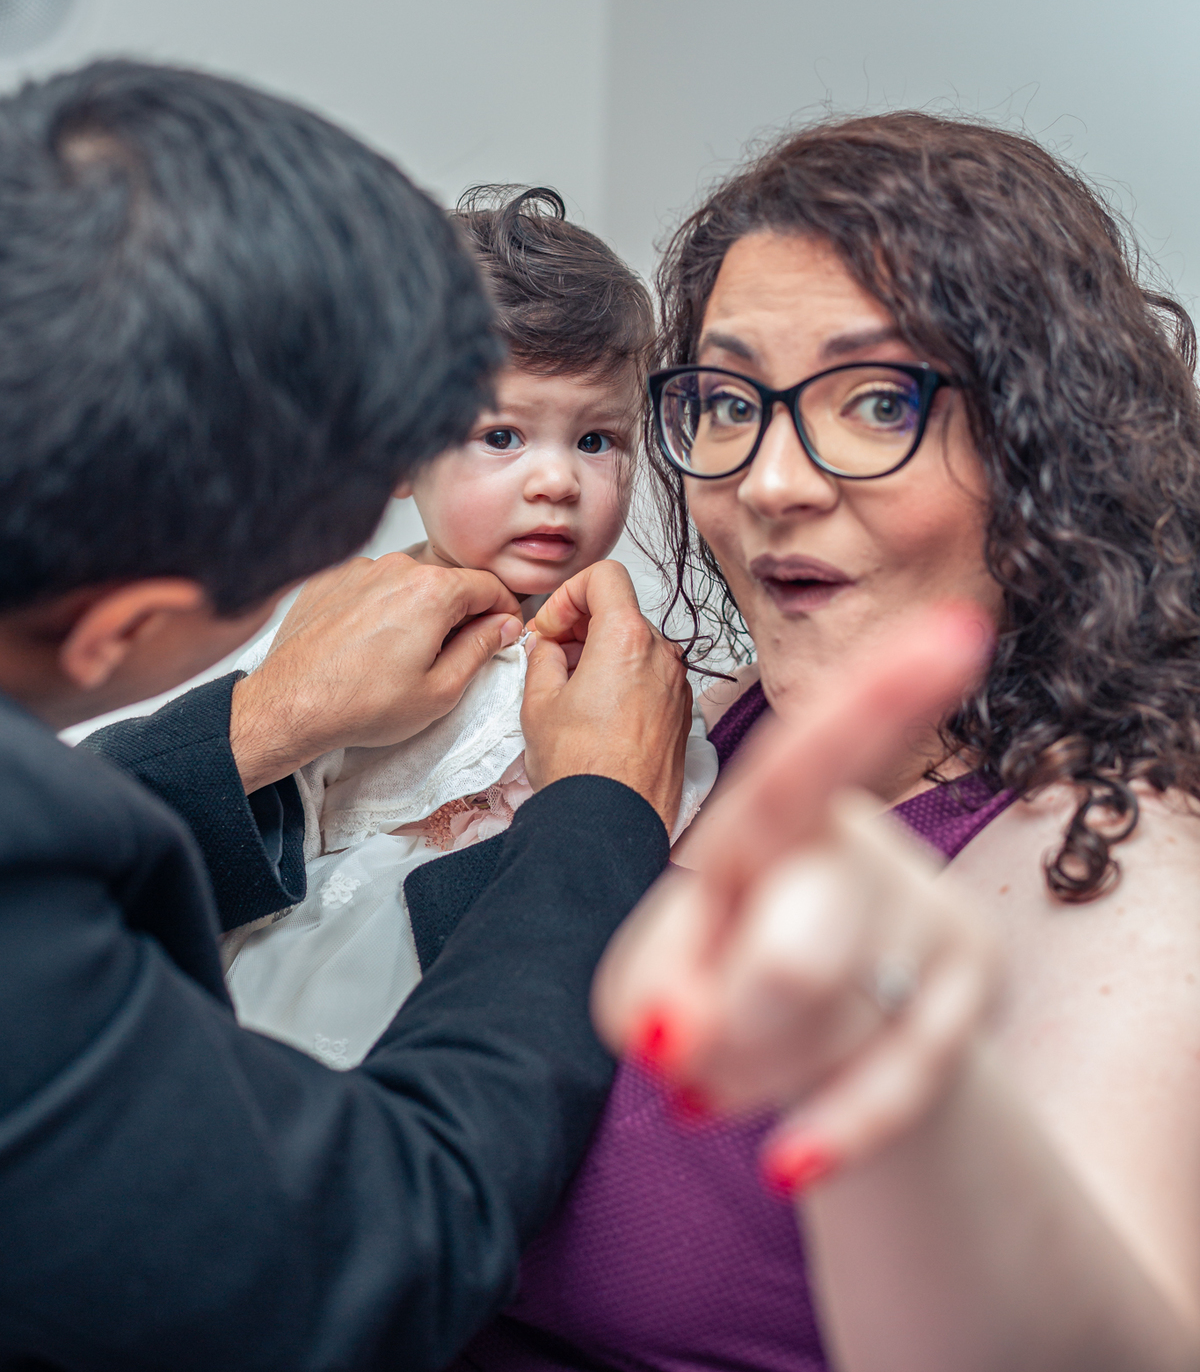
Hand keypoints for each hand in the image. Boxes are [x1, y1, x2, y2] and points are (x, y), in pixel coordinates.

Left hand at [229, 553, 522, 791]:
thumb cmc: (360, 704)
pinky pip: (370, 586)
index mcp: (432, 590)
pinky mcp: (331, 579)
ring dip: (415, 609)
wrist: (290, 705)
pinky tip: (367, 643)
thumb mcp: (440, 690)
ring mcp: (359, 570)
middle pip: (447, 582)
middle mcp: (396, 568)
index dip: (504, 610)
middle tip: (449, 654)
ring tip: (399, 653)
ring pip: (407, 582)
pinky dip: (378, 607)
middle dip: (458, 613)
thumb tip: (503, 626)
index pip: (489, 585)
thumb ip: (481, 649)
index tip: (502, 630)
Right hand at [522, 560, 691, 830]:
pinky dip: (624, 678)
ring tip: (570, 687)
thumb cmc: (580, 768)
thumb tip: (548, 645)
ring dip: (601, 653)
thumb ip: (543, 656)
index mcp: (626, 638)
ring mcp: (677, 684)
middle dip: (580, 625)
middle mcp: (662, 654)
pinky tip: (597, 710)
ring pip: (636, 644)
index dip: (568, 594)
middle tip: (550, 653)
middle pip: (621, 610)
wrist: (611, 823)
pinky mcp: (682, 712)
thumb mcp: (539, 700)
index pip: (604, 576)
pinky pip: (651, 676)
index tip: (550, 626)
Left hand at [591, 604, 998, 1193]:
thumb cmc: (727, 963)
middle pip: (801, 936)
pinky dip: (832, 1127)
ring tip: (723, 1075)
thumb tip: (677, 1035)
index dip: (878, 701)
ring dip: (755, 1068)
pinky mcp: (971, 981)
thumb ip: (644, 984)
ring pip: (835, 1007)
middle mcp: (860, 841)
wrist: (822, 1039)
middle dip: (731, 1023)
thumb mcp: (658, 968)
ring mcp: (927, 909)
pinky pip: (902, 1073)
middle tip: (684, 1053)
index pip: (815, 757)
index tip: (954, 636)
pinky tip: (792, 1158)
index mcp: (775, 812)